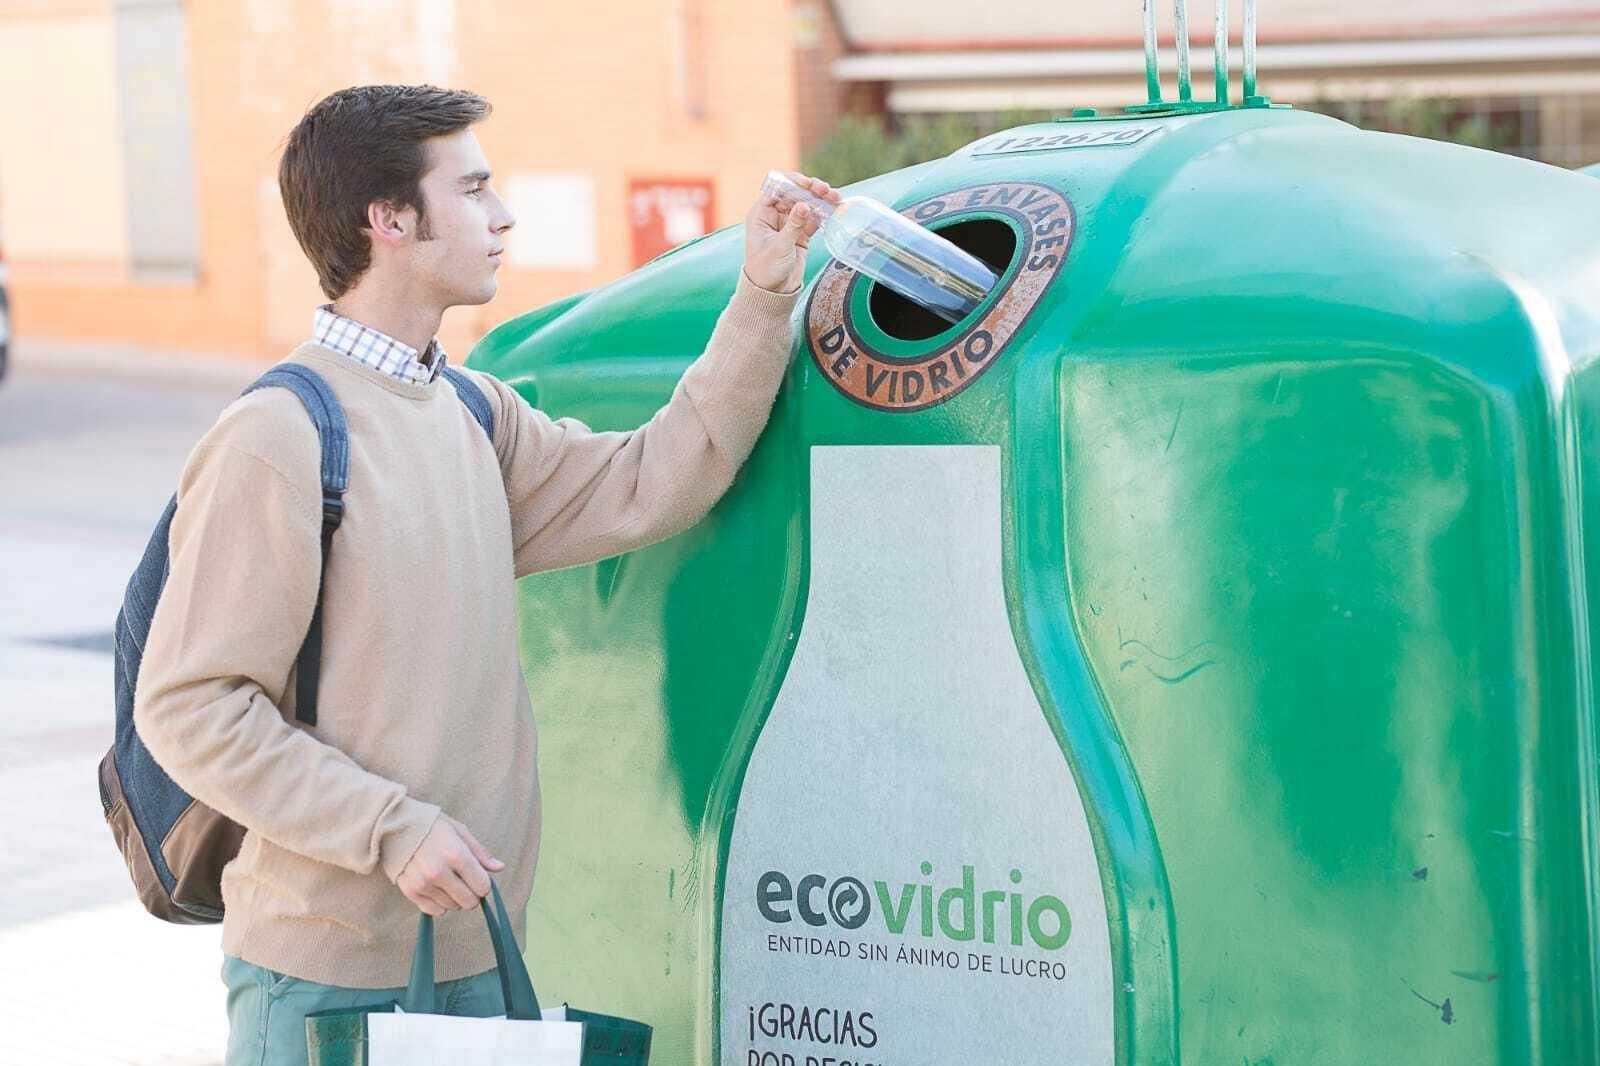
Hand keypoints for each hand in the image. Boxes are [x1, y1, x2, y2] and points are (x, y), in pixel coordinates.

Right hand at [395, 814, 505, 915]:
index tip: (479, 878)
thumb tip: (500, 868)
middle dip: (472, 894)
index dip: (484, 884)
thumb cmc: (432, 826)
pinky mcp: (410, 892)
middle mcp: (439, 872)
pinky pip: (434, 911)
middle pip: (469, 902)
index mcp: (456, 854)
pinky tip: (436, 888)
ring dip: (455, 898)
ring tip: (447, 880)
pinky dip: (439, 903)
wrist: (394, 827)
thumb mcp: (459, 831)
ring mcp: (423, 884)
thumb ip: (480, 853)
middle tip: (465, 882)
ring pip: (453, 907)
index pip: (482, 886)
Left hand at [743, 171, 840, 293]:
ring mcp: (789, 224)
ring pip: (806, 204)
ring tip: (834, 197)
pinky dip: (823, 214)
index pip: (777, 189)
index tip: (807, 184)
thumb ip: (793, 226)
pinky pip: (814, 218)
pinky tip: (833, 210)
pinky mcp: (801, 234)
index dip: (792, 183)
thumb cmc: (766, 270)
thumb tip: (804, 205)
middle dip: (810, 189)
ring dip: (820, 199)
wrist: (773, 292)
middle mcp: (775, 215)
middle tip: (824, 190)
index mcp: (761, 214)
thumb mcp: (779, 247)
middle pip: (794, 193)